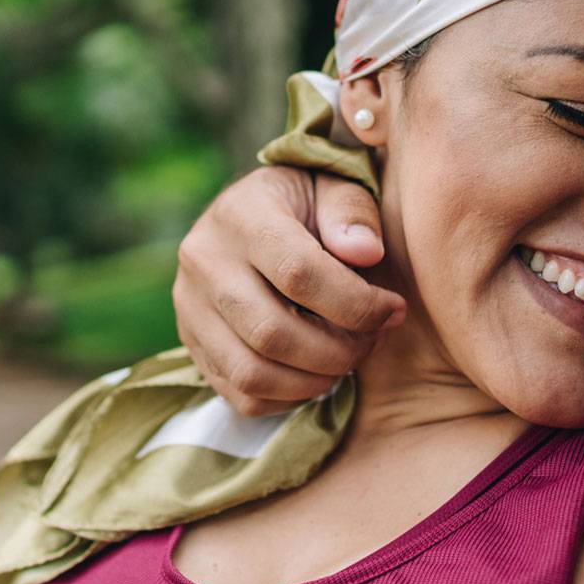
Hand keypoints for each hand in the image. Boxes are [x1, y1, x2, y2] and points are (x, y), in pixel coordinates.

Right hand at [174, 167, 404, 414]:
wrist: (251, 215)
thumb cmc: (307, 202)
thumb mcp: (334, 186)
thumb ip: (352, 214)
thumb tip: (366, 252)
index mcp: (241, 216)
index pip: (298, 272)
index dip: (356, 303)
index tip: (393, 310)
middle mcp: (204, 262)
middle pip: (272, 332)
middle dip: (338, 350)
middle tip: (373, 341)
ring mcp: (190, 307)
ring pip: (251, 372)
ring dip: (314, 380)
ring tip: (349, 360)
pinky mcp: (193, 342)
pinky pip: (239, 394)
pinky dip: (288, 397)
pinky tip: (318, 373)